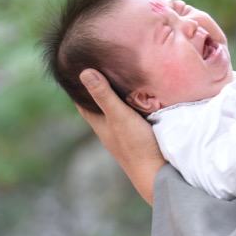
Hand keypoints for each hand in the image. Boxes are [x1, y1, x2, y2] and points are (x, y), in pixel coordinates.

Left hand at [77, 69, 166, 204]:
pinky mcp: (141, 130)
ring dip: (117, 91)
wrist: (158, 173)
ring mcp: (125, 129)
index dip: (78, 83)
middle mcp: (109, 125)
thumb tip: (84, 72)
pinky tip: (141, 90)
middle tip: (100, 62)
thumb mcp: (119, 116)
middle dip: (99, 83)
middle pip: (99, 101)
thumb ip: (104, 96)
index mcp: (99, 122)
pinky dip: (133, 99)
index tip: (77, 64)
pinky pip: (133, 110)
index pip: (82, 100)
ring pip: (117, 105)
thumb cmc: (136, 145)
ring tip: (120, 70)